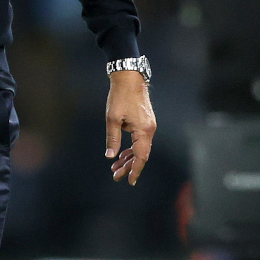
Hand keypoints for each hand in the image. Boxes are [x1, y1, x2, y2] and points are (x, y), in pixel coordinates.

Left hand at [105, 69, 155, 185]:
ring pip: (140, 148)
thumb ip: (112, 139)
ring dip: (128, 158)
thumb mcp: (112, 118)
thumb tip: (110, 156)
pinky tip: (121, 155)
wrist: (129, 78)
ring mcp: (149, 126)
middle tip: (115, 176)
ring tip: (115, 168)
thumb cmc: (120, 96)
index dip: (135, 170)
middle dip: (129, 167)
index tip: (129, 180)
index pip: (141, 156)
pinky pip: (139, 141)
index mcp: (143, 130)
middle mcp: (149, 130)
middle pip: (141, 154)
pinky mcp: (145, 123)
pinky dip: (131, 149)